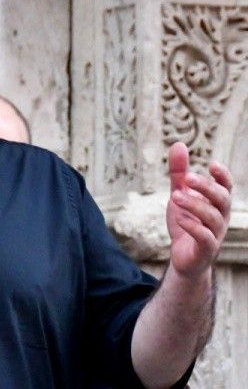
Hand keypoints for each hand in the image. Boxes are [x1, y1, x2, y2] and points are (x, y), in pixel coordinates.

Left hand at [166, 142, 232, 278]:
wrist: (183, 257)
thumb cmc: (186, 222)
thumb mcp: (179, 193)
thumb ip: (179, 172)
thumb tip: (178, 144)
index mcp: (216, 203)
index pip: (226, 187)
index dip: (223, 176)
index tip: (212, 164)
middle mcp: (220, 217)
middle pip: (222, 199)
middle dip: (206, 187)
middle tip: (188, 178)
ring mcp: (215, 234)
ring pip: (213, 217)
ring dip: (195, 205)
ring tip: (175, 196)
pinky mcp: (205, 249)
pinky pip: (206, 238)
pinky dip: (194, 227)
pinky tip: (180, 219)